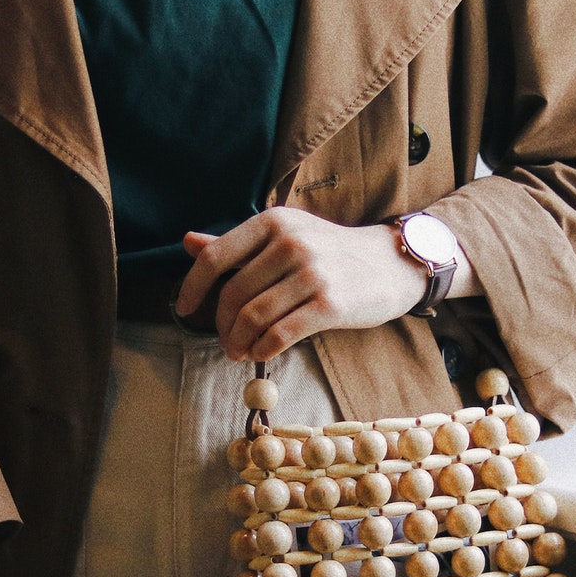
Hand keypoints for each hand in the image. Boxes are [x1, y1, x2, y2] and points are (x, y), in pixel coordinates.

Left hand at [177, 209, 426, 360]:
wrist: (390, 264)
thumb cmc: (331, 253)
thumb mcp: (286, 236)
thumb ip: (238, 244)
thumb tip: (188, 242)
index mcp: (273, 222)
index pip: (216, 256)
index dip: (193, 286)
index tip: (184, 308)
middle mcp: (291, 243)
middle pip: (233, 294)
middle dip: (221, 325)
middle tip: (225, 342)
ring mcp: (312, 273)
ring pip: (254, 317)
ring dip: (239, 342)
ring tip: (239, 352)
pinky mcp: (330, 304)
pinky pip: (281, 333)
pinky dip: (263, 349)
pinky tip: (261, 354)